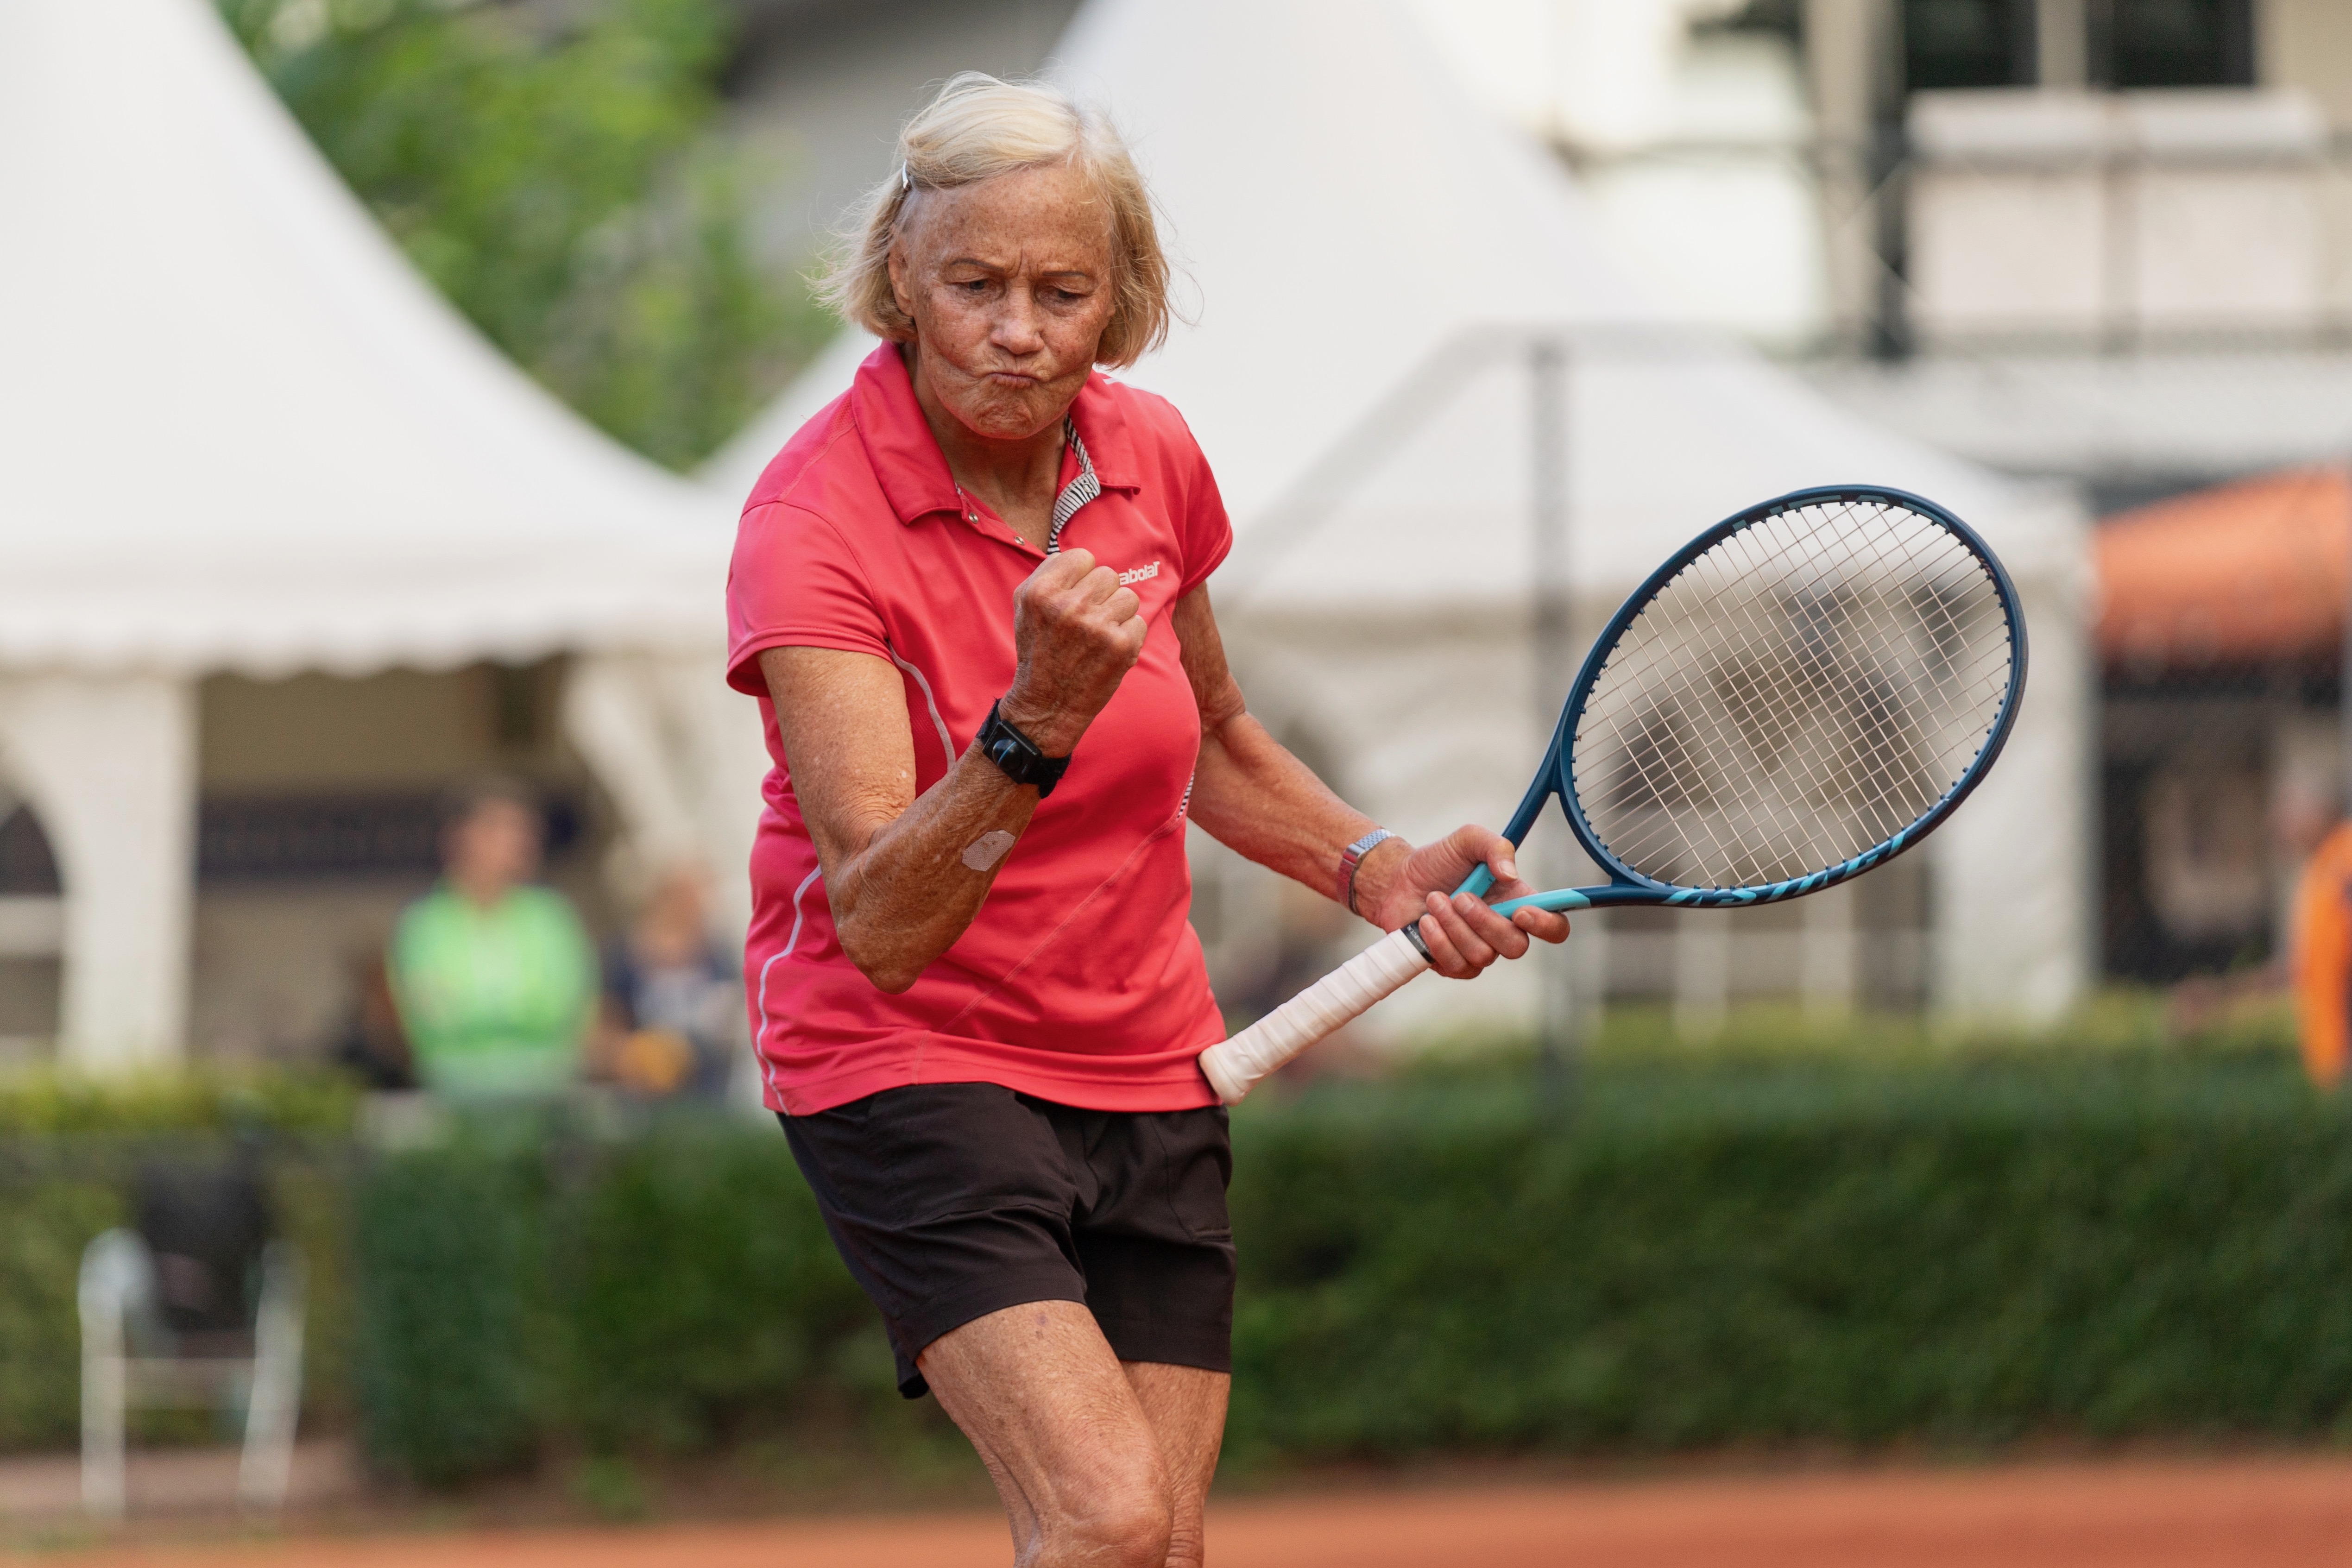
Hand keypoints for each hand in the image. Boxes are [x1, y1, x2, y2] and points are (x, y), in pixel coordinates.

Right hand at [999, 548, 1145, 754]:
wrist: (1048, 705)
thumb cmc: (1040, 651)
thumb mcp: (1026, 607)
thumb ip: (1051, 574)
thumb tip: (1085, 557)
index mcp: (1041, 593)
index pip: (1083, 557)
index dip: (1083, 577)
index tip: (1075, 598)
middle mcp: (1068, 606)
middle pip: (1109, 575)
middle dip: (1102, 596)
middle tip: (1087, 622)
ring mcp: (1096, 626)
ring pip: (1128, 596)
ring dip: (1118, 615)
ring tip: (1098, 636)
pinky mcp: (1121, 645)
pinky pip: (1140, 621)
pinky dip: (1129, 636)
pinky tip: (1109, 651)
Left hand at [1358, 826, 1570, 979]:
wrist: (1398, 881)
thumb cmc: (1438, 862)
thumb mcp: (1467, 840)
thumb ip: (1495, 846)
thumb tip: (1510, 874)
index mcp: (1518, 902)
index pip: (1554, 926)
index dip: (1548, 925)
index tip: (1522, 911)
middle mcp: (1503, 930)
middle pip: (1517, 946)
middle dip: (1486, 921)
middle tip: (1460, 896)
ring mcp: (1480, 950)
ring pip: (1483, 955)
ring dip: (1455, 925)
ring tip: (1435, 900)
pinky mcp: (1454, 965)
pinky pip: (1457, 965)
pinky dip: (1439, 940)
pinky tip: (1426, 921)